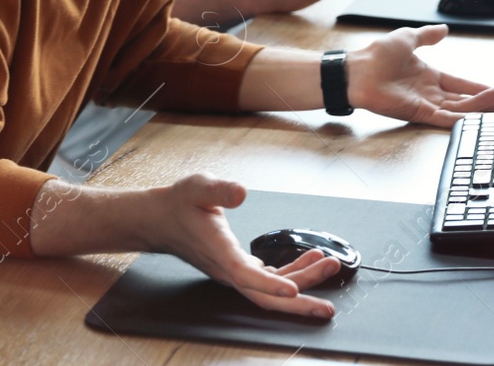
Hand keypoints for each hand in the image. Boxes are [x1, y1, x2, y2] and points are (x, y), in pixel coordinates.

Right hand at [140, 175, 338, 318]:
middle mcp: (228, 268)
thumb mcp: (197, 187)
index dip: (270, 285)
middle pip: (265, 298)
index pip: (245, 275)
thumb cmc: (180, 203)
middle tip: (328, 306)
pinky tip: (310, 260)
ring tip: (330, 266)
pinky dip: (293, 273)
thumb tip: (241, 191)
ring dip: (303, 283)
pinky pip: (270, 280)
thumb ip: (219, 189)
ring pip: (271, 291)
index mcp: (219, 250)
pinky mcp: (240, 268)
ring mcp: (235, 272)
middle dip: (298, 303)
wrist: (163, 220)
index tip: (293, 290)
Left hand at [345, 24, 493, 127]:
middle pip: (464, 100)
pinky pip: (445, 118)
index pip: (459, 84)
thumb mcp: (408, 38)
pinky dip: (462, 119)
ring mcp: (425, 104)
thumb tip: (444, 28)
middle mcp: (429, 92)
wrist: (358, 69)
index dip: (478, 88)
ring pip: (460, 110)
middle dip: (486, 103)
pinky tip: (479, 118)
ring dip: (481, 109)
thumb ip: (427, 36)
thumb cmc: (376, 54)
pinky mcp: (418, 113)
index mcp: (428, 76)